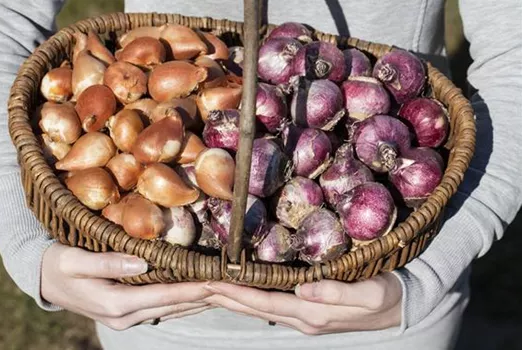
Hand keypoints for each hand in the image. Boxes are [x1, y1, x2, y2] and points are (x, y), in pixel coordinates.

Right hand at [41, 243, 213, 329]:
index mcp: (115, 303)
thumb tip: (142, 262)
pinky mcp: (129, 313)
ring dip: (197, 301)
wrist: (45, 280)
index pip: (164, 295)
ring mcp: (128, 317)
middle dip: (203, 295)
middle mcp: (126, 316)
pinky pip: (163, 308)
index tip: (216, 281)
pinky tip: (199, 294)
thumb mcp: (76, 260)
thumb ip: (107, 262)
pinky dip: (183, 301)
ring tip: (223, 290)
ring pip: (172, 310)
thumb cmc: (59, 264)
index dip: (192, 288)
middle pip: (174, 305)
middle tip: (231, 285)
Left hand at [204, 273, 401, 334]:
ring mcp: (307, 317)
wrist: (403, 305)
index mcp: (314, 313)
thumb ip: (337, 292)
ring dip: (236, 300)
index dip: (238, 294)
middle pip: (257, 309)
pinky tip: (244, 293)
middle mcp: (305, 318)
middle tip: (200, 285)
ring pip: (262, 309)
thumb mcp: (369, 293)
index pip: (267, 303)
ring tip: (213, 290)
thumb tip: (303, 288)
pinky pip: (273, 307)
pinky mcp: (311, 311)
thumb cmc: (388, 295)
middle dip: (228, 298)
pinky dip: (253, 300)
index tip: (213, 283)